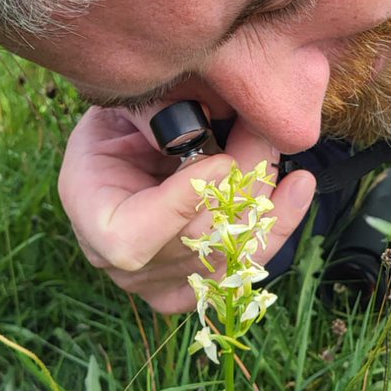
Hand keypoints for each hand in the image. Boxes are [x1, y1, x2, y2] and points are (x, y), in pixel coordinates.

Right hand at [58, 106, 316, 312]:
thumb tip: (200, 122)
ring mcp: (160, 281)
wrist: (131, 145)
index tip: (219, 162)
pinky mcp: (199, 284)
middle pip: (192, 243)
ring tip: (279, 147)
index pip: (130, 239)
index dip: (177, 208)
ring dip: (262, 199)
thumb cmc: (122, 120)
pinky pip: (245, 265)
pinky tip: (298, 186)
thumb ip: (153, 115)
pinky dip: (276, 224)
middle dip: (237, 186)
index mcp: (91, 213)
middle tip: (264, 130)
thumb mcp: (123, 106)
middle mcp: (121, 262)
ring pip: (226, 256)